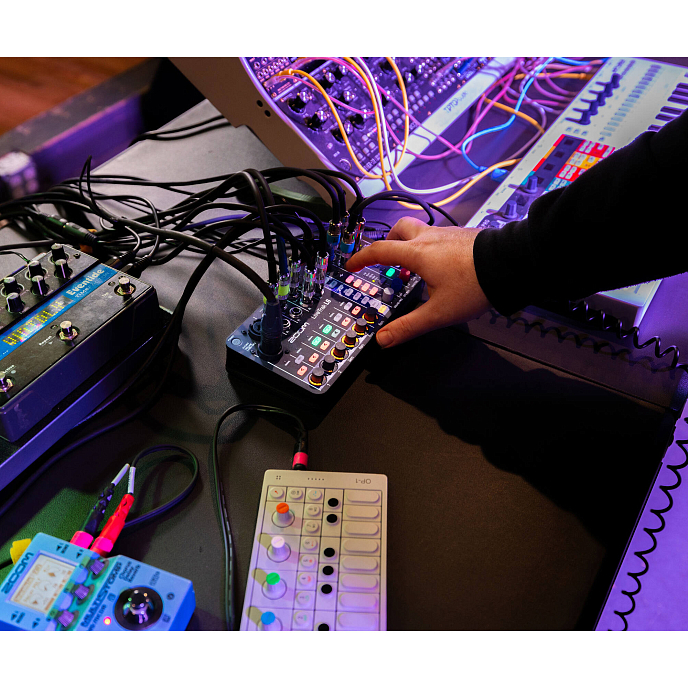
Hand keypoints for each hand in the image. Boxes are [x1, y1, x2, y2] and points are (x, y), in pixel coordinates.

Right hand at [345, 217, 491, 347]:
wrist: (510, 264)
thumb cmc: (475, 285)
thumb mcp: (438, 312)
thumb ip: (409, 326)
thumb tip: (384, 340)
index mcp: (417, 254)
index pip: (379, 251)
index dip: (361, 258)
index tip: (352, 265)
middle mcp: (430, 238)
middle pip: (399, 229)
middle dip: (387, 241)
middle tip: (385, 258)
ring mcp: (448, 234)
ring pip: (420, 231)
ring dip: (410, 244)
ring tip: (414, 267)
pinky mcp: (464, 235)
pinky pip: (438, 236)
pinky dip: (430, 247)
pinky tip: (441, 266)